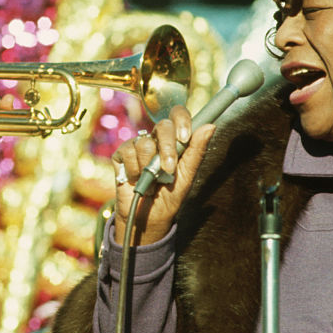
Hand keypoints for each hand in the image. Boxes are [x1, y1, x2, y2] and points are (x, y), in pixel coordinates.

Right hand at [111, 104, 214, 245]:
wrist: (149, 217)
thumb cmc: (170, 195)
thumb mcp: (187, 176)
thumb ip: (197, 151)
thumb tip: (210, 126)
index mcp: (175, 140)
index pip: (178, 115)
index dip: (181, 120)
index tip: (185, 137)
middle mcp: (156, 138)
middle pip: (162, 126)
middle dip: (168, 149)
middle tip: (168, 169)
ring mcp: (137, 144)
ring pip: (145, 143)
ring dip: (149, 167)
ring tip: (151, 181)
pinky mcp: (121, 153)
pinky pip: (128, 152)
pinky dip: (135, 171)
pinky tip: (137, 179)